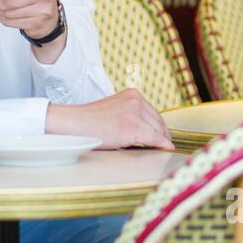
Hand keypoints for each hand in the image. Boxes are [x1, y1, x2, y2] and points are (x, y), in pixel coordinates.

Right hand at [45, 89, 174, 150]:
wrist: (76, 124)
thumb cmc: (91, 121)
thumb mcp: (115, 108)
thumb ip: (131, 112)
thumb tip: (148, 127)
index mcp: (132, 94)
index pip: (154, 112)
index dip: (160, 126)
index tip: (164, 135)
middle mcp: (136, 100)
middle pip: (159, 121)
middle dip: (163, 133)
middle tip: (165, 143)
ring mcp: (135, 114)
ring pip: (158, 131)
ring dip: (161, 140)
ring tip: (163, 148)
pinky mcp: (133, 128)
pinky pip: (155, 138)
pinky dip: (162, 144)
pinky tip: (167, 148)